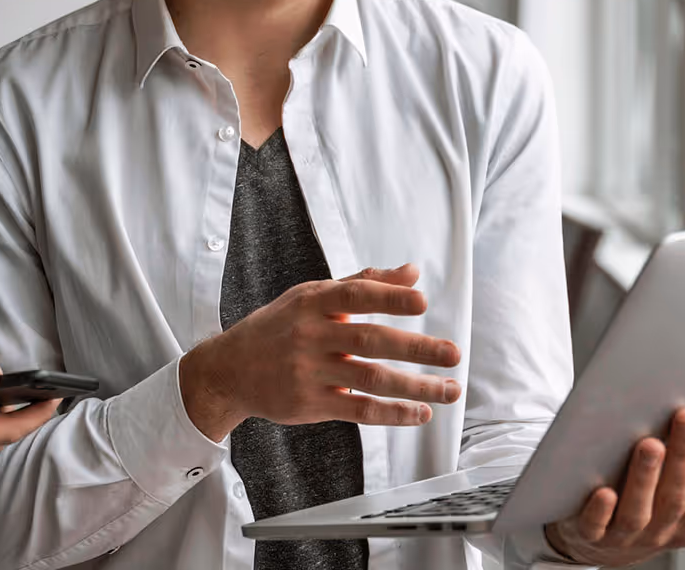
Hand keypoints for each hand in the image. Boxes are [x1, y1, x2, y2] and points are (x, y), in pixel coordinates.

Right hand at [180, 263, 461, 441]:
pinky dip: (392, 413)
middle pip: (370, 340)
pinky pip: (359, 410)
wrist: (230, 368)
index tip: (422, 301)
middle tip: (453, 353)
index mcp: (313, 302)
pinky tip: (420, 413)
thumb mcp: (312, 295)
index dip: (389, 297)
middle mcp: (311, 335)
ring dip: (416, 386)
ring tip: (450, 389)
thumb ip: (364, 282)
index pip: (356, 295)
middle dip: (416, 348)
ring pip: (371, 379)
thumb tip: (412, 271)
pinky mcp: (311, 403)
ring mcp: (310, 372)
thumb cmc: (280, 326)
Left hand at [545, 397, 684, 566]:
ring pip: (642, 510)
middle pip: (683, 494)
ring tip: (650, 444)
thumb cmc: (665, 510)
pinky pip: (598, 527)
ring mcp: (630, 534)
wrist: (604, 544)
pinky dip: (602, 510)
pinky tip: (603, 491)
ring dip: (647, 477)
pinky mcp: (593, 535)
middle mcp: (669, 528)